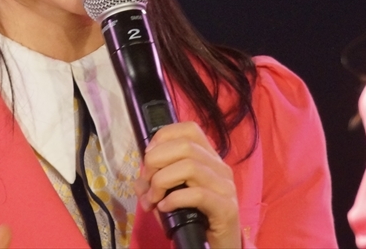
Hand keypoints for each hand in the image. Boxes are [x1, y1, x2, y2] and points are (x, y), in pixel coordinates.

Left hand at [135, 122, 241, 248]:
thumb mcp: (171, 197)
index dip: (163, 136)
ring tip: (153, 199)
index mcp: (209, 158)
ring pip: (189, 167)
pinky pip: (197, 194)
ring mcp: (225, 187)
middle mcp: (220, 167)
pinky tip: (165, 208)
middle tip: (146, 183)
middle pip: (185, 146)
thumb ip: (155, 185)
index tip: (148, 156)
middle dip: (156, 161)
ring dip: (162, 181)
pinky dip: (174, 199)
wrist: (218, 247)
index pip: (189, 129)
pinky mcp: (226, 208)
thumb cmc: (195, 219)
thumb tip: (139, 181)